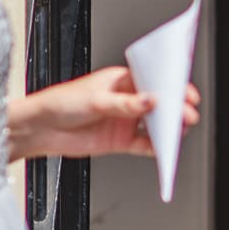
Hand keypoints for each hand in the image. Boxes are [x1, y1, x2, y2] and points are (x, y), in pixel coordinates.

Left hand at [19, 65, 199, 160]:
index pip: (154, 81)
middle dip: (175, 109)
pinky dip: (156, 147)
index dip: (172, 86)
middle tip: (187, 115)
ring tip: (178, 132)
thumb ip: (124, 104)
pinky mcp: (121, 140)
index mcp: (122, 80)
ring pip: (155, 124)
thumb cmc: (61, 103)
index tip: (185, 93)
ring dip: (169, 128)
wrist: (41, 129)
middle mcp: (127, 100)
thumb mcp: (95, 99)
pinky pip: (144, 144)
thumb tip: (150, 102)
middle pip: (159, 103)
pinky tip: (163, 149)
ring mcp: (125, 120)